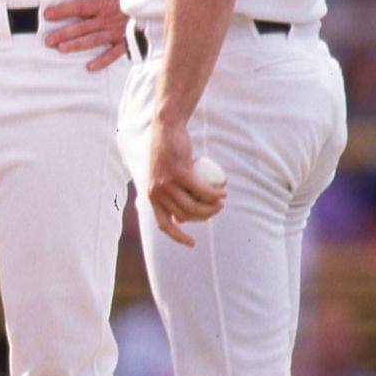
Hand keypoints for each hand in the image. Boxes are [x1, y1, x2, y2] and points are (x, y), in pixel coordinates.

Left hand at [43, 0, 129, 69]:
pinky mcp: (126, 41)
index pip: (79, 6)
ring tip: (60, 49)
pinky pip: (113, 53)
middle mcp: (107, 18)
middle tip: (47, 40)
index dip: (62, 10)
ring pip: (92, 40)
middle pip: (81, 26)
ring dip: (75, 45)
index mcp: (104, 3)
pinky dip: (102, 60)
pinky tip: (90, 67)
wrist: (159, 3)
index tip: (46, 14)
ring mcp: (116, 31)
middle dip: (62, 33)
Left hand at [146, 118, 224, 246]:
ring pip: (195, 205)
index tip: (192, 243)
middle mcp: (157, 193)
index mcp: (152, 197)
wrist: (166, 131)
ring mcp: (167, 184)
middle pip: (186, 215)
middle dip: (205, 216)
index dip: (178, 237)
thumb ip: (169, 197)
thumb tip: (181, 220)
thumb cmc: (168, 155)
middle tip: (217, 208)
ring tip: (221, 200)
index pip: (164, 225)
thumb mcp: (165, 178)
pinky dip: (215, 193)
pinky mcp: (179, 173)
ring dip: (212, 206)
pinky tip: (223, 191)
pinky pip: (202, 190)